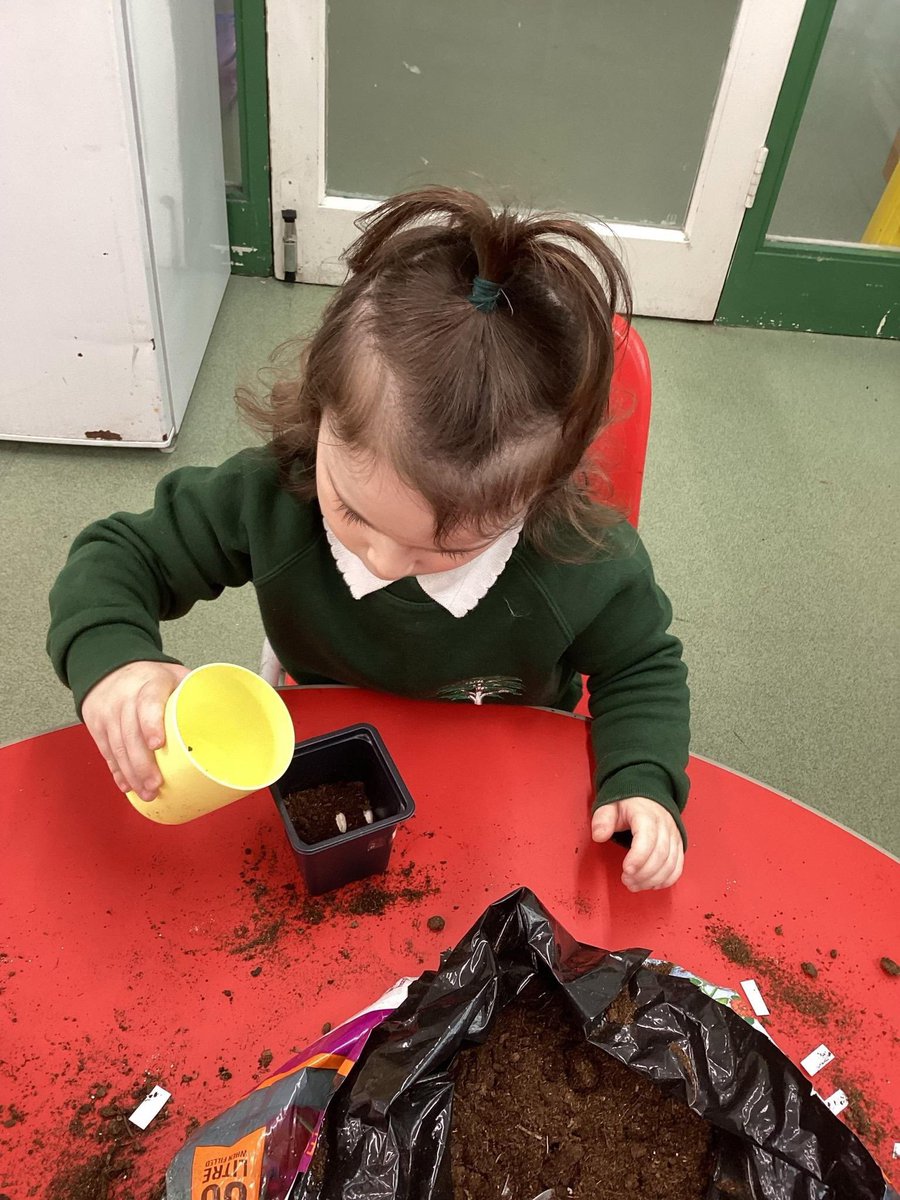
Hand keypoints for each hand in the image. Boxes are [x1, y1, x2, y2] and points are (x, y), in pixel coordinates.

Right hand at [82, 661, 190, 801]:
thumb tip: (226, 717)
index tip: (157, 744)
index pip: (148, 703)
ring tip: (146, 792)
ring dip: (131, 774)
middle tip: (155, 785)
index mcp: (149, 683)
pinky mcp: (98, 728)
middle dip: (142, 764)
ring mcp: (109, 714)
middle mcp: (125, 699)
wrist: (109, 669)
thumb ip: (195, 692)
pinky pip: (107, 752)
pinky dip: (118, 772)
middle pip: (130, 734)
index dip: (151, 724)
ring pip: (117, 747)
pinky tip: (128, 786)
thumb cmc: (149, 676)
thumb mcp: (175, 675)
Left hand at [591, 797, 683, 891]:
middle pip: (660, 855)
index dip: (638, 857)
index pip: (647, 838)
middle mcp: (664, 825)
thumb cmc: (628, 804)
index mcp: (646, 815)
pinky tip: (651, 884)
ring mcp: (673, 836)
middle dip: (643, 873)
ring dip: (653, 879)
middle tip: (626, 881)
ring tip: (634, 885)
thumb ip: (602, 820)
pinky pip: (678, 866)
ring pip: (670, 863)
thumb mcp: (609, 806)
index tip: (626, 870)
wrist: (647, 796)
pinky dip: (666, 879)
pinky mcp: (678, 845)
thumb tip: (599, 836)